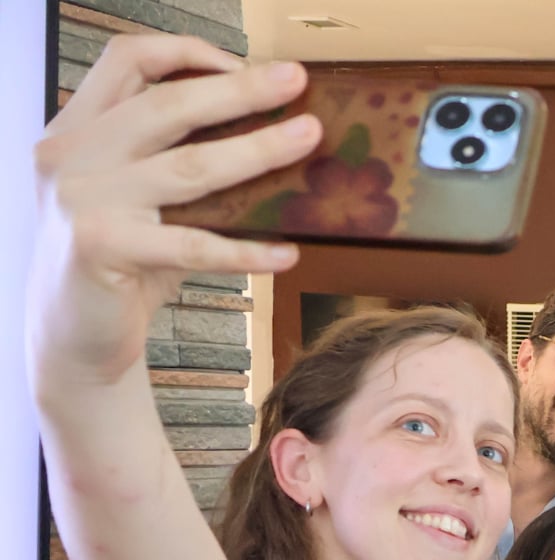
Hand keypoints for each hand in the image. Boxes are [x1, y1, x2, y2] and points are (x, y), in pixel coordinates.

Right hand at [29, 38, 314, 386]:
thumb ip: (174, 159)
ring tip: (306, 140)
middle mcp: (72, 154)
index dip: (188, 53)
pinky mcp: (101, 247)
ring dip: (258, 151)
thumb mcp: (139, 197)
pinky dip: (247, 250)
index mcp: (77, 127)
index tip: (247, 65)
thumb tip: (271, 135)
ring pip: (190, 167)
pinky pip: (193, 245)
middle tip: (295, 84)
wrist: (74, 333)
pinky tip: (288, 252)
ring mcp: (82, 198)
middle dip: (241, 91)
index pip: (127, 61)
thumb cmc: (122, 260)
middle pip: (168, 104)